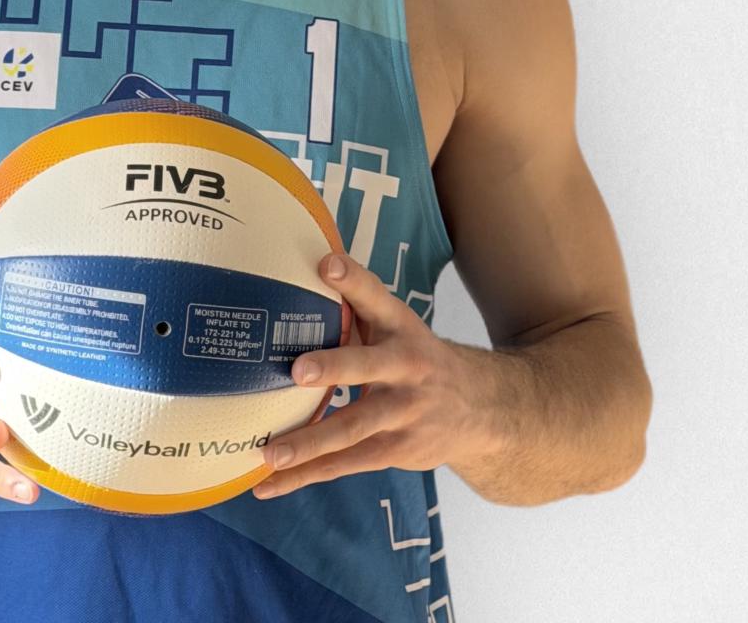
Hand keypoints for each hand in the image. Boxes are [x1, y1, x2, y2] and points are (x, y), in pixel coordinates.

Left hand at [252, 252, 483, 498]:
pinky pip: (345, 464)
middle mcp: (405, 368)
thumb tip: (299, 271)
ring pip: (353, 428)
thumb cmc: (414, 357)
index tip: (327, 265)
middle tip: (298, 370)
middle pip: (367, 367)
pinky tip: (269, 482)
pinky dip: (306, 475)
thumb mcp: (396, 325)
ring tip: (270, 452)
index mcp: (400, 327)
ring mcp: (402, 414)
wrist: (479, 409)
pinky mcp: (394, 451)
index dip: (353, 280)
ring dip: (310, 441)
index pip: (376, 297)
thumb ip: (356, 304)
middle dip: (334, 368)